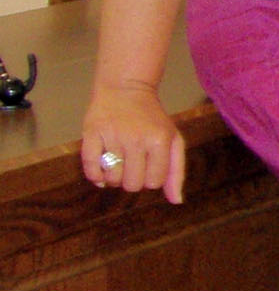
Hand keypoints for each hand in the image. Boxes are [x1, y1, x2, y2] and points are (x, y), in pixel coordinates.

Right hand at [79, 80, 185, 205]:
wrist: (125, 89)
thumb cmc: (152, 120)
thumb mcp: (173, 139)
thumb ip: (176, 171)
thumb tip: (176, 201)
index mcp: (160, 140)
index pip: (154, 182)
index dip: (151, 179)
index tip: (149, 166)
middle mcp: (137, 138)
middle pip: (132, 185)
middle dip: (132, 181)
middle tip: (132, 165)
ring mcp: (113, 136)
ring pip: (112, 180)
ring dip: (114, 178)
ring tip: (118, 163)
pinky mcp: (92, 134)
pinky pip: (91, 169)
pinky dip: (95, 176)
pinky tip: (102, 168)